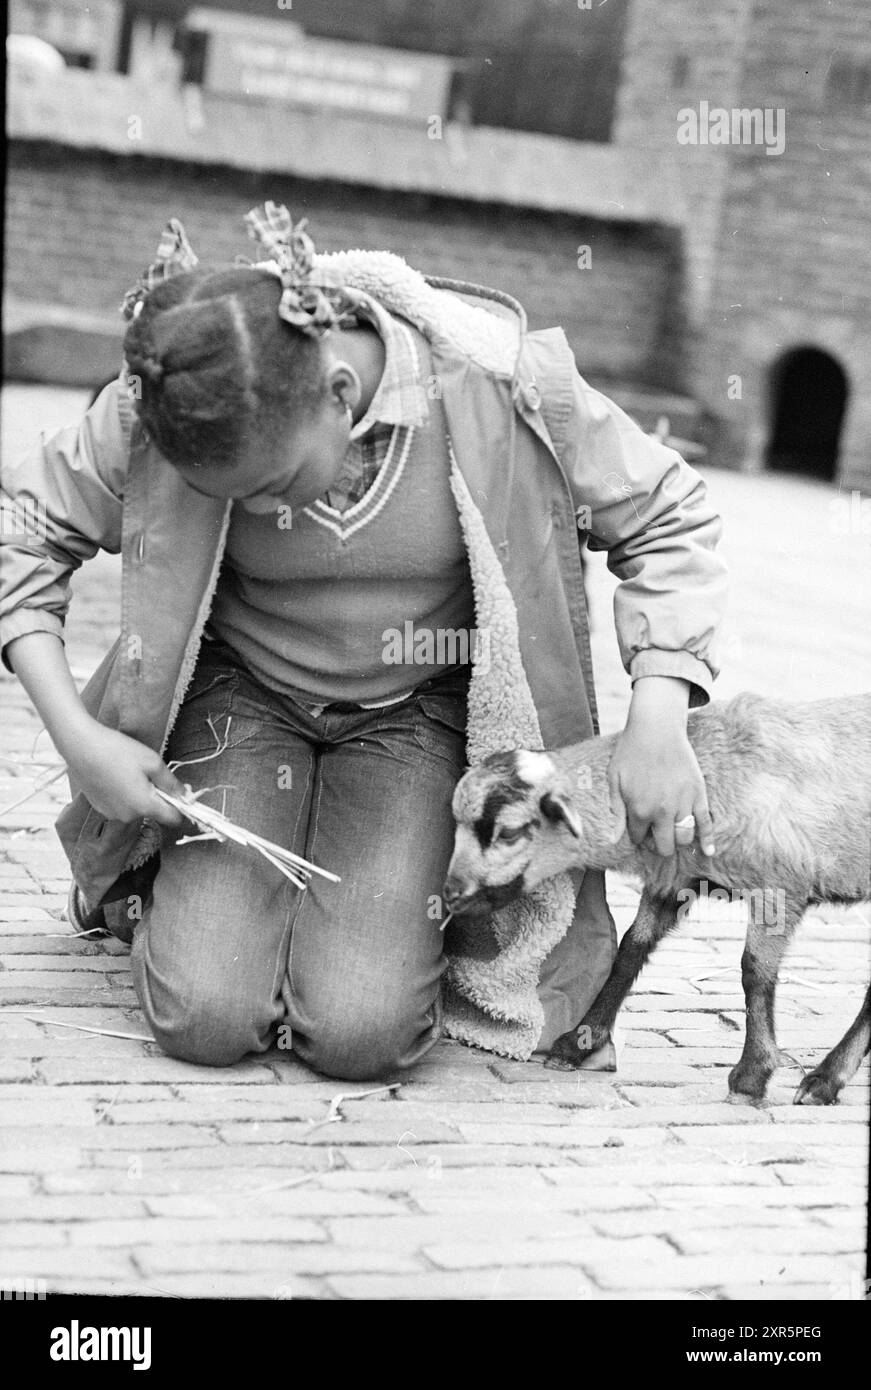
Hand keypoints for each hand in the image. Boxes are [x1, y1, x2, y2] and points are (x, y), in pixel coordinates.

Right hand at [65, 724, 187, 828]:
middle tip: (148, 772)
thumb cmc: (118, 751)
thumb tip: (185, 796)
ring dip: (139, 795)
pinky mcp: (99, 808)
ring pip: (136, 808)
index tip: (178, 791)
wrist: (81, 746)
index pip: (173, 819)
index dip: (180, 806)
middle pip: (153, 811)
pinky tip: (115, 775)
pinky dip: (123, 794)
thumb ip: (171, 782)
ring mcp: (112, 813)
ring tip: (128, 771)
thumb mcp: (152, 762)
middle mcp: (128, 816)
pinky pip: (120, 805)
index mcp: (144, 806)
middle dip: (156, 795)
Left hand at [608, 677, 715, 857]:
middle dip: (658, 844)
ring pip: (684, 838)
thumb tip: (613, 840)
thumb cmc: (631, 751)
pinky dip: (708, 840)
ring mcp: (683, 803)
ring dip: (677, 840)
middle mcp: (662, 811)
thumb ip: (616, 812)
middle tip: (655, 835)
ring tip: (672, 833)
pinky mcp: (698, 794)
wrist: (656, 728)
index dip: (637, 835)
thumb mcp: (615, 780)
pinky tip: (708, 851)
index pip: (639, 838)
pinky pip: (706, 823)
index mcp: (639, 809)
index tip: (638, 828)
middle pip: (664, 845)